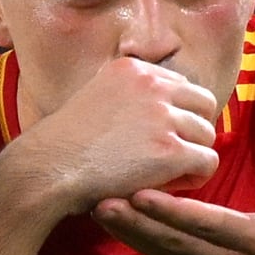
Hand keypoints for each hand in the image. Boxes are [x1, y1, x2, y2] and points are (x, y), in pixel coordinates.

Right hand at [4, 56, 220, 215]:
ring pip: (207, 135)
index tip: (158, 136)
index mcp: (133, 69)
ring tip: (167, 174)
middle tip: (171, 156)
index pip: (181, 85)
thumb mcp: (92, 97)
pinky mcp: (170, 151)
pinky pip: (207, 162)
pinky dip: (194, 177)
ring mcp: (162, 117)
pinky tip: (170, 185)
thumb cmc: (62, 145)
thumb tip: (151, 112)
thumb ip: (124, 96)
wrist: (46, 169)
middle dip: (192, 131)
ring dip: (192, 156)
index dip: (176, 114)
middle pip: (203, 105)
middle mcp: (152, 85)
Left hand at [92, 146, 254, 254]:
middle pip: (175, 242)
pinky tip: (113, 224)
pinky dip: (136, 242)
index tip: (142, 194)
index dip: (173, 212)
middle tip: (103, 201)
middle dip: (137, 223)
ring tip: (98, 209)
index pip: (209, 225)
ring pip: (162, 253)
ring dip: (128, 233)